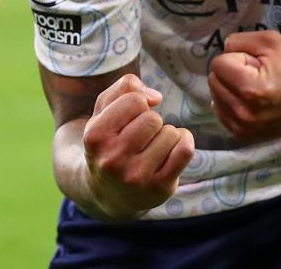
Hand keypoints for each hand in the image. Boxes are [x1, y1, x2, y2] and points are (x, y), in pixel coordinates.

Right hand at [81, 74, 195, 218]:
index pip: (134, 100)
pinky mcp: (160, 189)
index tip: (129, 118)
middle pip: (153, 118)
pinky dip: (185, 141)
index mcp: (95, 136)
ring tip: (151, 146)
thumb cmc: (108, 142)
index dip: (137, 104)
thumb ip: (124, 88)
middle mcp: (113, 159)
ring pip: (170, 133)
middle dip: (150, 121)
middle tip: (140, 135)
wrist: (107, 193)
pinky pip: (185, 151)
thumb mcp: (103, 111)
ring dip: (165, 134)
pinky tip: (173, 147)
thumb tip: (156, 97)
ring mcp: (137, 177)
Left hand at [207, 31, 280, 142]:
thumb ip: (238, 41)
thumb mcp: (270, 41)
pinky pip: (221, 112)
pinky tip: (250, 102)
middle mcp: (244, 114)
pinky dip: (231, 103)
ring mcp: (243, 129)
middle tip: (258, 75)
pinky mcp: (244, 136)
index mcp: (250, 90)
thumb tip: (221, 50)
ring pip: (215, 96)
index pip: (218, 63)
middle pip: (214, 80)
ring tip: (256, 89)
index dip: (238, 58)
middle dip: (232, 73)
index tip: (258, 64)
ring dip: (230, 88)